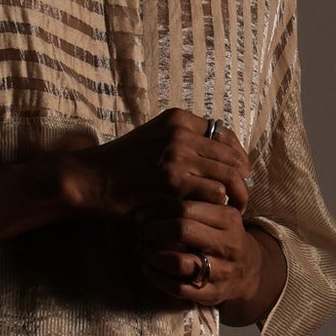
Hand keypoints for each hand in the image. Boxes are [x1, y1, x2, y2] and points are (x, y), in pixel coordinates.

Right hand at [61, 108, 250, 222]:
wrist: (91, 179)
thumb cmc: (122, 164)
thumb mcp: (154, 139)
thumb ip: (182, 141)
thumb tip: (217, 155)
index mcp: (178, 119)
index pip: (225, 133)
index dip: (238, 155)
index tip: (241, 172)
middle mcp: (181, 133)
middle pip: (232, 155)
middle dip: (242, 179)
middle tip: (243, 197)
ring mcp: (178, 157)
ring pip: (228, 175)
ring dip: (237, 195)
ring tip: (237, 210)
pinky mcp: (173, 183)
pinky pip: (214, 193)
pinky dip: (220, 206)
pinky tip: (217, 215)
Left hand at [136, 200, 272, 312]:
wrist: (250, 272)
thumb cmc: (225, 238)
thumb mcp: (221, 216)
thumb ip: (194, 207)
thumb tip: (150, 208)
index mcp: (229, 220)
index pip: (187, 209)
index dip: (160, 211)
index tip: (146, 215)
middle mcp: (227, 245)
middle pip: (182, 231)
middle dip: (154, 230)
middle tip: (142, 231)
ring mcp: (221, 271)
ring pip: (178, 262)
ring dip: (153, 256)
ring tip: (143, 250)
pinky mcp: (212, 293)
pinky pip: (178, 288)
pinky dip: (157, 279)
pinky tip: (148, 270)